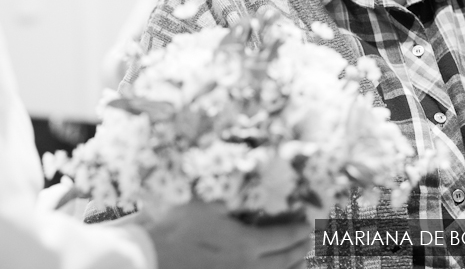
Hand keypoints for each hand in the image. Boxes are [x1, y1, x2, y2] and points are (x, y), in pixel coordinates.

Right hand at [144, 200, 310, 268]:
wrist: (155, 258)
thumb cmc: (179, 230)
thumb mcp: (207, 208)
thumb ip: (228, 206)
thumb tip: (236, 202)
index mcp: (247, 243)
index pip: (282, 237)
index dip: (298, 231)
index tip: (307, 225)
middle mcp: (248, 266)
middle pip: (285, 261)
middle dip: (300, 250)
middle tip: (309, 242)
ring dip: (291, 268)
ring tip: (301, 262)